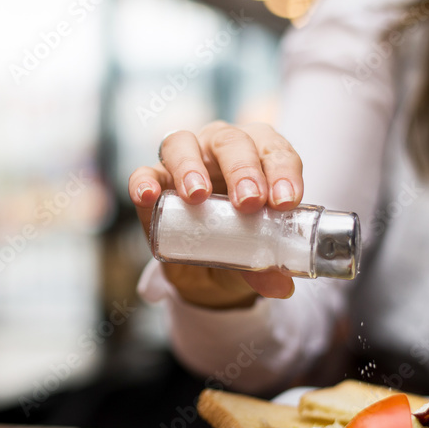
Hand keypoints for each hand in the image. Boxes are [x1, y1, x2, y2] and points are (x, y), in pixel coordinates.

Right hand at [128, 121, 303, 308]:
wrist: (207, 265)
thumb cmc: (241, 240)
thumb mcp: (257, 255)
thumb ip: (267, 266)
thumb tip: (281, 286)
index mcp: (258, 154)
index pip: (274, 150)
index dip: (282, 171)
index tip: (284, 201)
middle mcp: (220, 148)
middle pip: (230, 141)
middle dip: (242, 169)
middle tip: (248, 201)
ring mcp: (184, 160)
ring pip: (182, 144)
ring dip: (191, 167)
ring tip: (198, 196)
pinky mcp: (154, 180)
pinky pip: (144, 173)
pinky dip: (143, 181)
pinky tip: (149, 196)